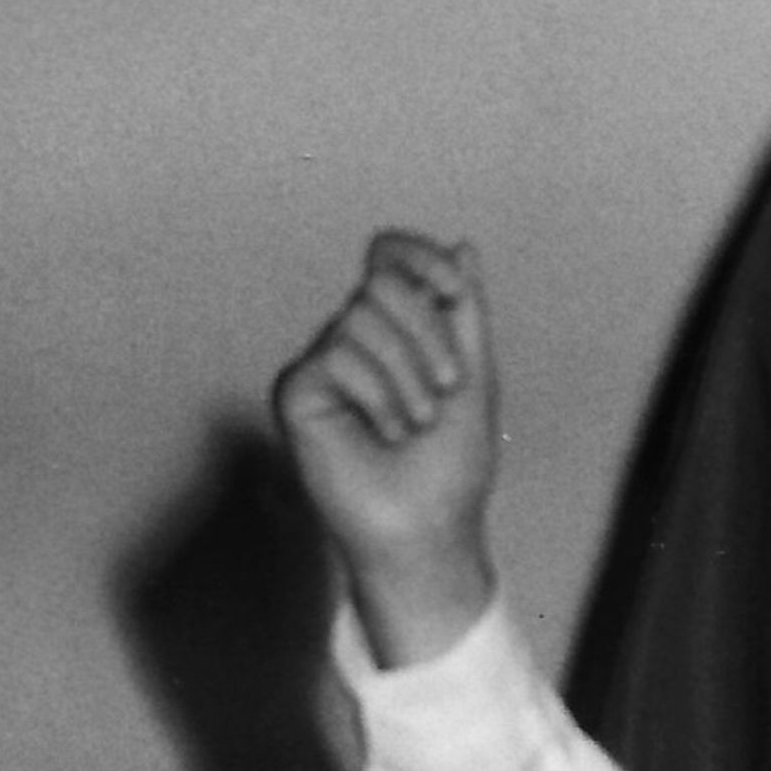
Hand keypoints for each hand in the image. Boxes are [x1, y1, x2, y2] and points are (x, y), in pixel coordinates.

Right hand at [272, 231, 502, 666]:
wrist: (426, 526)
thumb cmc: (451, 462)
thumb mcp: (474, 375)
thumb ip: (464, 310)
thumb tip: (461, 245)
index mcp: (398, 328)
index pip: (388, 256)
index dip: (417, 255)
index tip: (455, 290)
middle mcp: (354, 337)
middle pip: (380, 282)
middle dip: (429, 333)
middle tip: (447, 387)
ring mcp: (323, 362)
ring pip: (360, 318)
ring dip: (408, 374)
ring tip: (415, 423)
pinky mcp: (296, 389)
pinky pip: (337, 355)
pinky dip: (378, 394)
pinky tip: (385, 433)